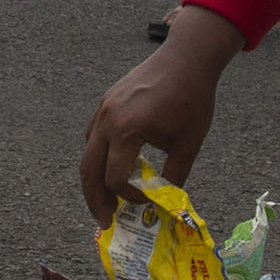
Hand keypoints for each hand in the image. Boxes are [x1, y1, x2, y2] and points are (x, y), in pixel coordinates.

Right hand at [77, 5, 243, 214]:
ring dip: (93, 180)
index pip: (115, 178)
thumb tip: (165, 203)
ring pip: (87, 154)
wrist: (186, 57)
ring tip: (106, 200)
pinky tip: (110, 167)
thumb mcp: (188, 143)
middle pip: (89, 171)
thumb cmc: (192, 98)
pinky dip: (97, 156)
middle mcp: (107, 120)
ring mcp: (103, 109)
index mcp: (126, 131)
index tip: (146, 201)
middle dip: (95, 200)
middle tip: (105, 222)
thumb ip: (174, 176)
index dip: (129, 197)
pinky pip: (92, 136)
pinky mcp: (106, 102)